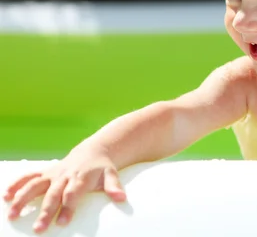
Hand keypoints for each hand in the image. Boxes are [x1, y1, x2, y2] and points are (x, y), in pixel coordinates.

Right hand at [3, 147, 125, 233]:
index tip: (62, 223)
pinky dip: (16, 184)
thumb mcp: (111, 175)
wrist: (93, 152)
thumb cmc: (102, 169)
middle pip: (53, 194)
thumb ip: (114, 186)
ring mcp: (53, 174)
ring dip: (22, 198)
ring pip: (35, 185)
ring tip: (12, 214)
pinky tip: (6, 196)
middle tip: (39, 228)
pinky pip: (28, 177)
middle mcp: (64, 176)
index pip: (73, 194)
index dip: (67, 208)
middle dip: (46, 211)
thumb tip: (121, 197)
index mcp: (80, 178)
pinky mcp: (45, 172)